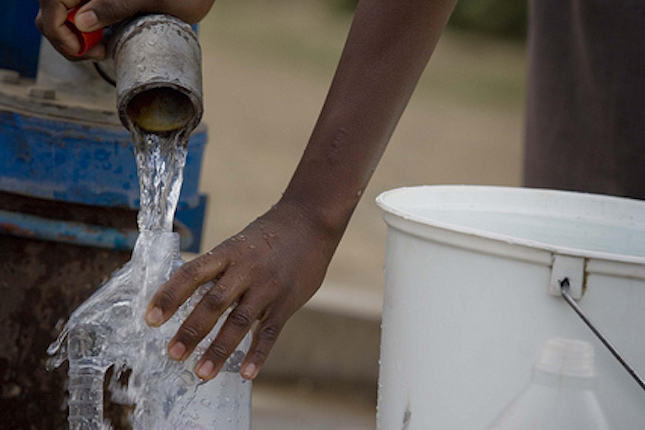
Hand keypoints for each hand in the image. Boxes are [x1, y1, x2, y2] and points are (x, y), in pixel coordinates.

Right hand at [35, 0, 214, 59]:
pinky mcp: (105, 5)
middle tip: (97, 54)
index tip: (86, 52)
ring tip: (102, 49)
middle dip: (64, 38)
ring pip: (63, 17)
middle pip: (52, 12)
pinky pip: (80, 18)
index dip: (58, 31)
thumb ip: (115, 5)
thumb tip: (82, 22)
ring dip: (75, 38)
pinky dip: (85, 34)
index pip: (52, 4)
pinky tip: (104, 42)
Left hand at [145, 201, 338, 380]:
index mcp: (227, 253)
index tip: (150, 319)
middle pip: (213, 302)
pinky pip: (270, 332)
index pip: (192, 274)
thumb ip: (219, 270)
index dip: (169, 296)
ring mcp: (268, 287)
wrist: (311, 222)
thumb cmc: (269, 236)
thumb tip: (188, 297)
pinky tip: (246, 375)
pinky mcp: (288, 301)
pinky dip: (258, 355)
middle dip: (191, 330)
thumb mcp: (240, 244)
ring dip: (219, 350)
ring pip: (239, 322)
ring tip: (201, 373)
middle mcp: (245, 270)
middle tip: (172, 355)